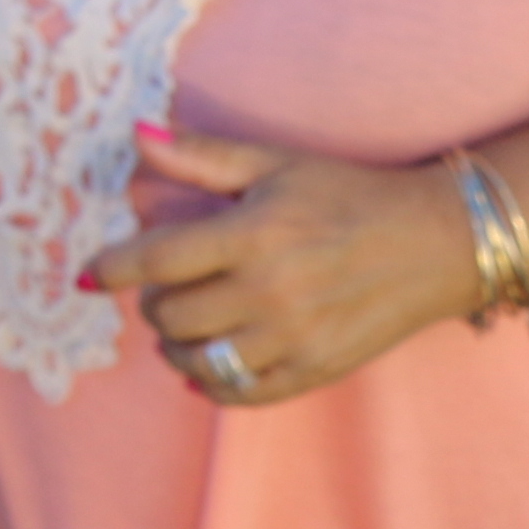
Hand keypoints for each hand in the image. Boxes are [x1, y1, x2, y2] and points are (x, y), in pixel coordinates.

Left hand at [87, 128, 482, 409]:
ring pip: (198, 361)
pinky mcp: (316, 369)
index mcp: (255, 233)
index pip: (156, 259)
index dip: (112, 267)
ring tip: (181, 330)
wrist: (437, 244)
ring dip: (175, 347)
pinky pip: (241, 393)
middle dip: (153, 303)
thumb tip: (137, 134)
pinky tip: (206, 366)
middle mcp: (271, 291)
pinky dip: (211, 384)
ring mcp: (295, 337)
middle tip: (163, 290)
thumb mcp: (278, 164)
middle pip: (171, 315)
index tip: (90, 272)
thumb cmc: (351, 196)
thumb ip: (202, 156)